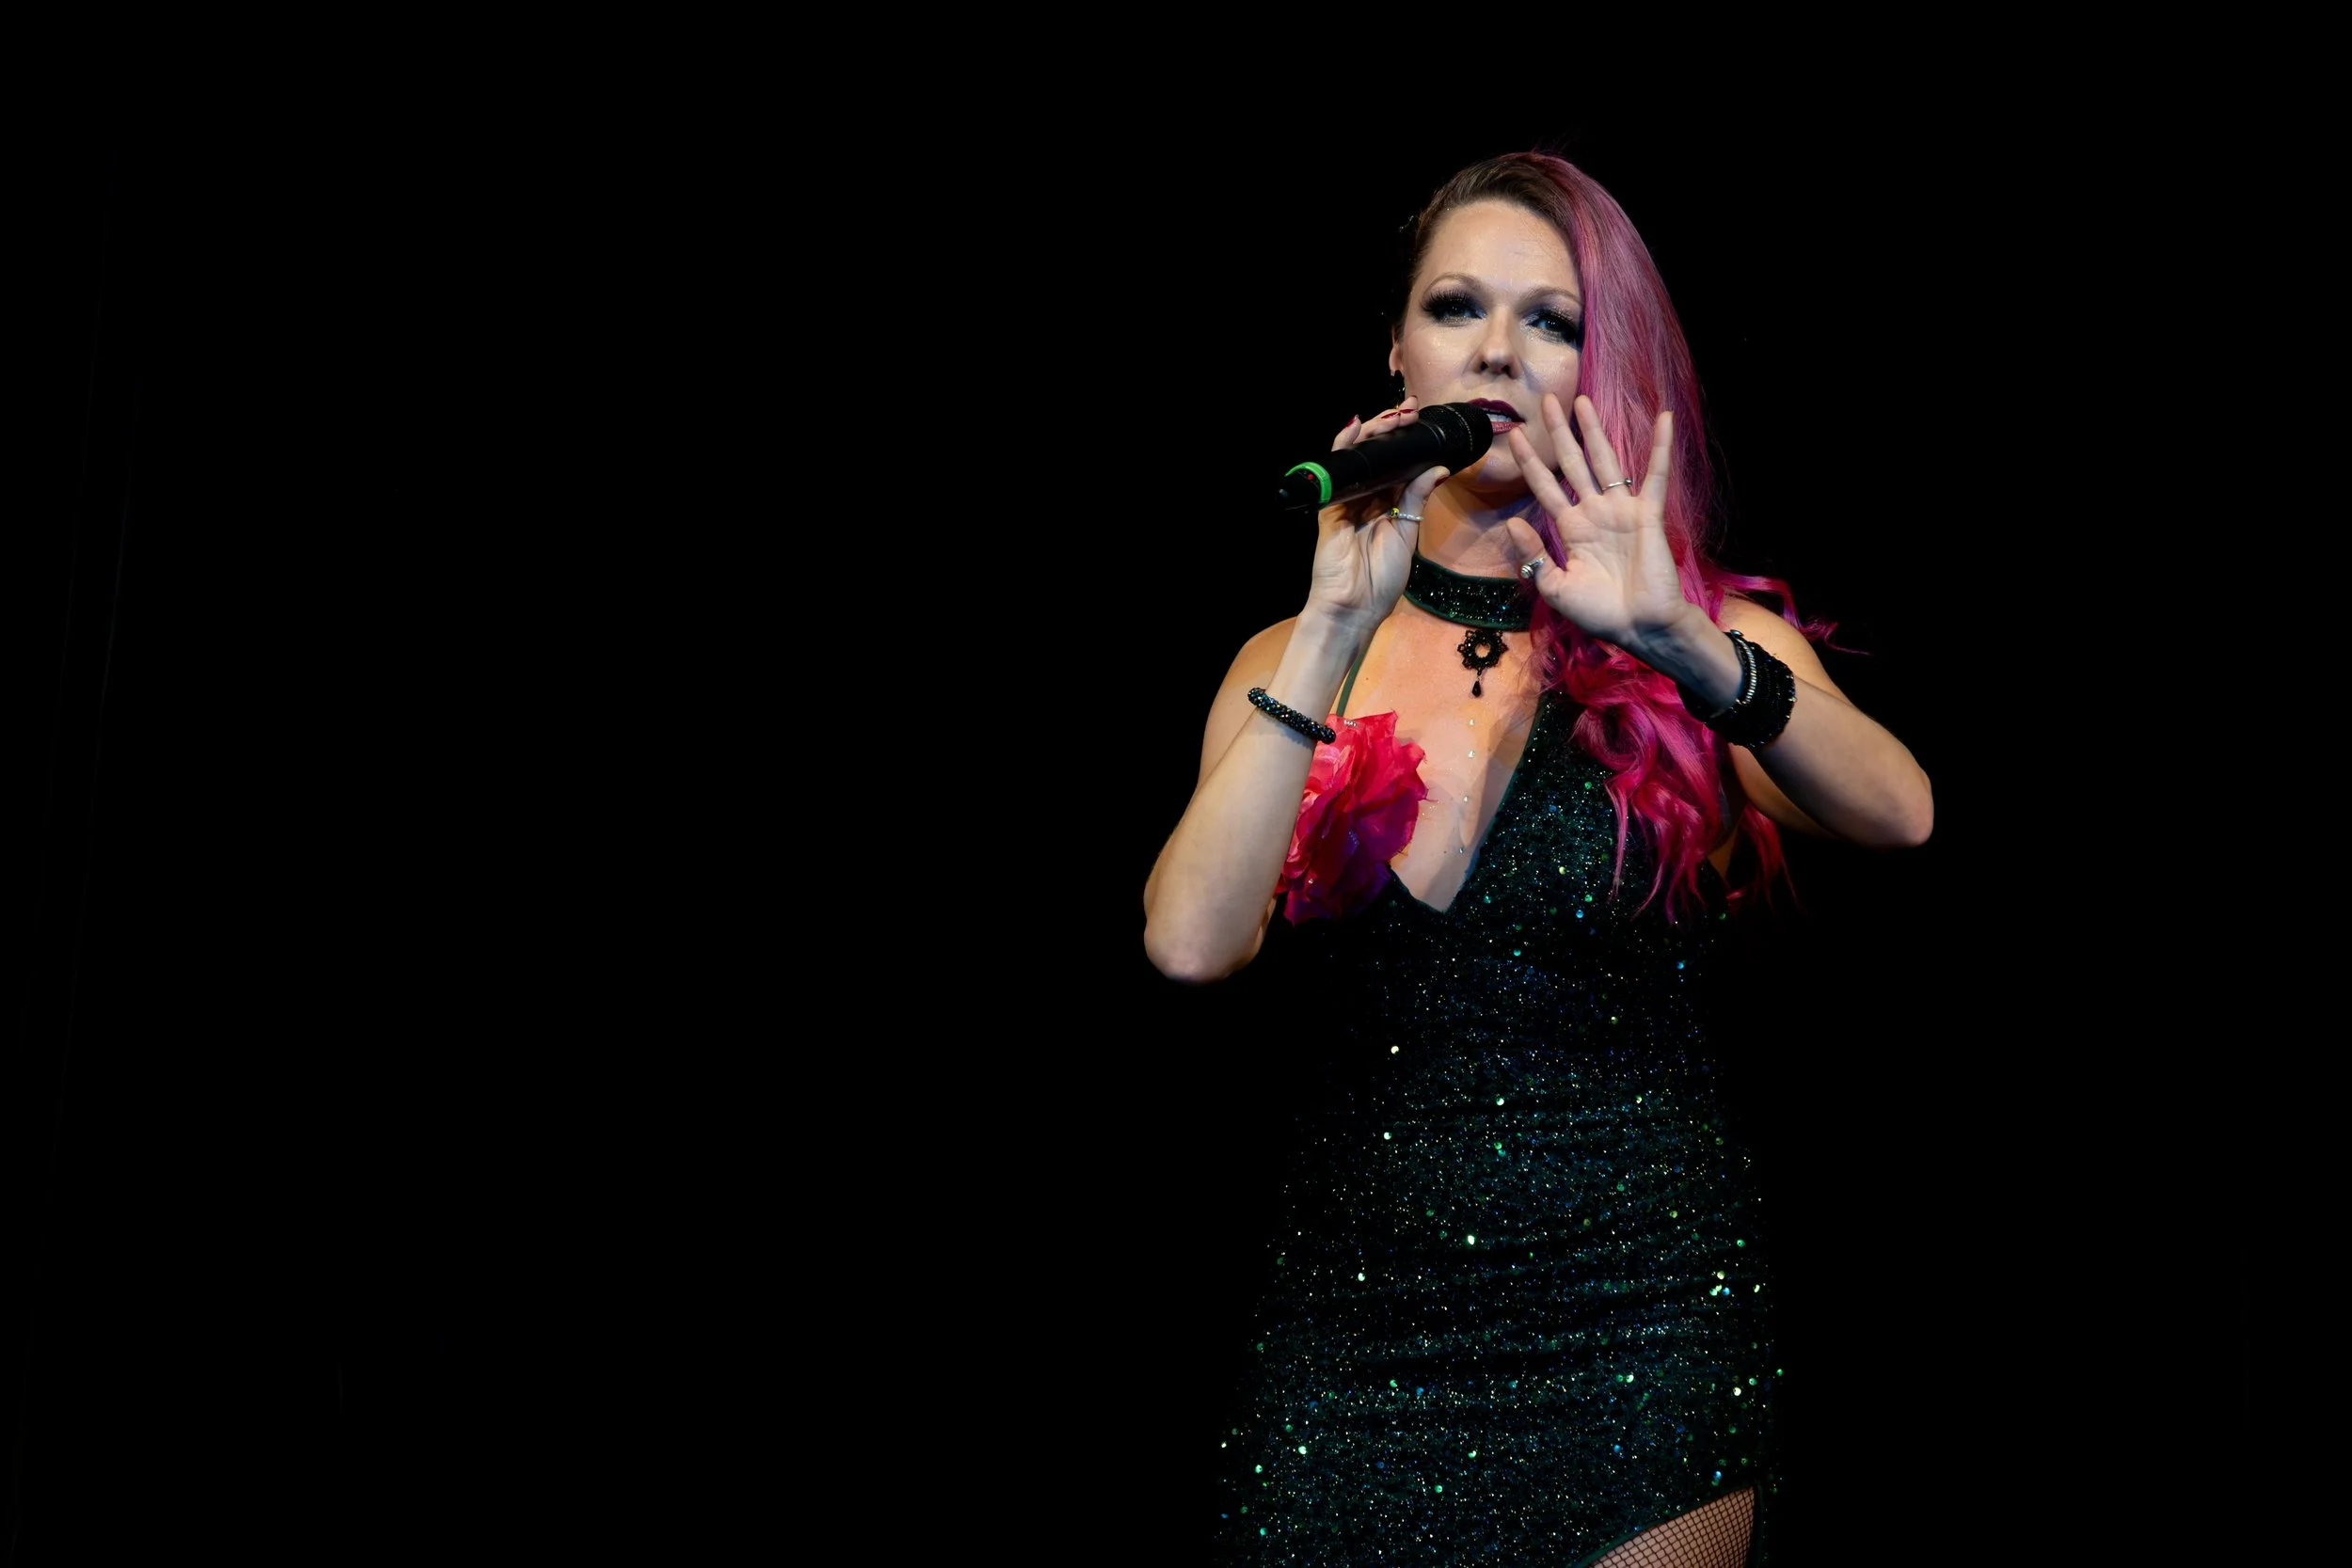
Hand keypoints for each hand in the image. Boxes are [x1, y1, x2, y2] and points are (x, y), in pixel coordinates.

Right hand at [1304, 398, 1450, 640]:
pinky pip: (1336, 472)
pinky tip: (1353, 427)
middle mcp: (1368, 499)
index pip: (1399, 466)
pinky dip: (1343, 448)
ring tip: (1391, 415)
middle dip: (1392, 430)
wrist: (1354, 608)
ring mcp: (1347, 501)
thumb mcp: (1407, 534)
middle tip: (1409, 410)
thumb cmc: (1382, 579)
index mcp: (1388, 506)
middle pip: (1379, 457)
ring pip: (1359, 458)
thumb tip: (1439, 467)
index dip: (1408, 442)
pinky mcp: (1329, 506)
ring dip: (1373, 433)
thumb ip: (1416, 498)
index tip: (1421, 419)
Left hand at [1500, 393, 1697, 653]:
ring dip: (1594, 431)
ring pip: (1605, 461)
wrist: (1639, 628)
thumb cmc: (1600, 612)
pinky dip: (1660, 447)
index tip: (1512, 437)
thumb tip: (1512, 521)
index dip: (1530, 463)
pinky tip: (1663, 418)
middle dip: (1559, 433)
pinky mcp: (1648, 514)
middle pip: (1573, 464)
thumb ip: (1534, 556)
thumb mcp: (1555, 588)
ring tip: (1582, 401)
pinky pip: (1656, 475)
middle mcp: (1595, 513)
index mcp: (1572, 529)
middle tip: (1546, 401)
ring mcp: (1622, 510)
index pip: (1546, 488)